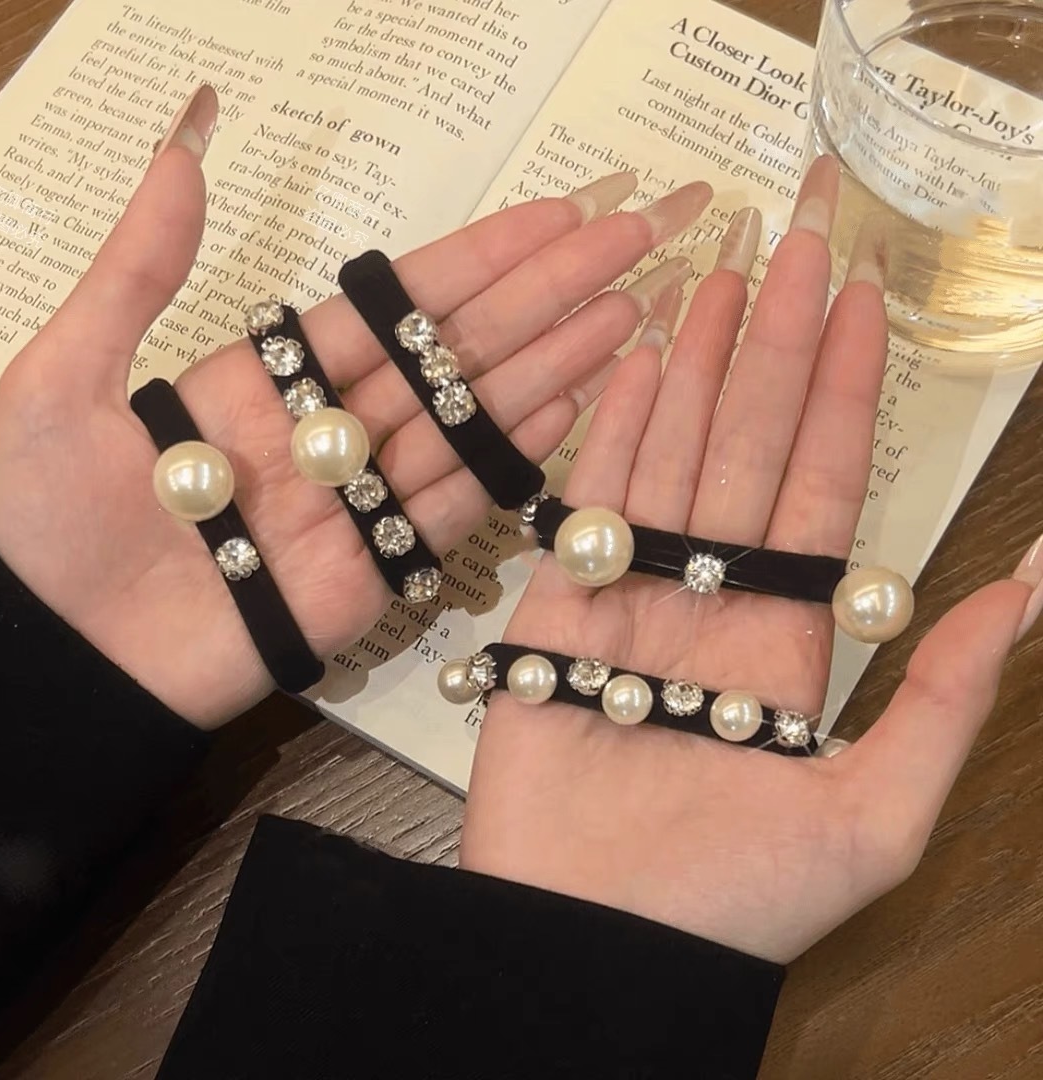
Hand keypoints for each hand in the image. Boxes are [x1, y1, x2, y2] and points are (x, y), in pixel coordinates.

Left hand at [0, 86, 711, 728]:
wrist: (55, 659)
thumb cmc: (42, 519)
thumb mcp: (66, 377)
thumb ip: (136, 272)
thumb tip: (180, 151)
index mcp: (266, 376)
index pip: (390, 305)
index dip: (475, 259)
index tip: (553, 217)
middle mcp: (328, 430)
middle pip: (450, 353)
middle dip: (542, 297)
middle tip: (630, 244)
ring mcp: (358, 503)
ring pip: (468, 422)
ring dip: (550, 366)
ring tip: (627, 314)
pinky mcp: (373, 575)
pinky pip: (453, 507)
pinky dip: (513, 458)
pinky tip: (574, 404)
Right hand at [461, 157, 1036, 964]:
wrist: (597, 945)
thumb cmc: (737, 901)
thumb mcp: (875, 813)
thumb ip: (943, 696)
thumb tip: (1027, 584)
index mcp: (790, 641)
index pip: (821, 489)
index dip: (842, 396)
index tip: (860, 304)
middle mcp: (713, 605)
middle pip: (747, 454)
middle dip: (772, 352)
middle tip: (789, 247)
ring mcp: (630, 603)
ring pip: (668, 461)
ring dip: (693, 371)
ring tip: (714, 280)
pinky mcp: (552, 617)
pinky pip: (584, 509)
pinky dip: (606, 435)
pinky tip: (633, 365)